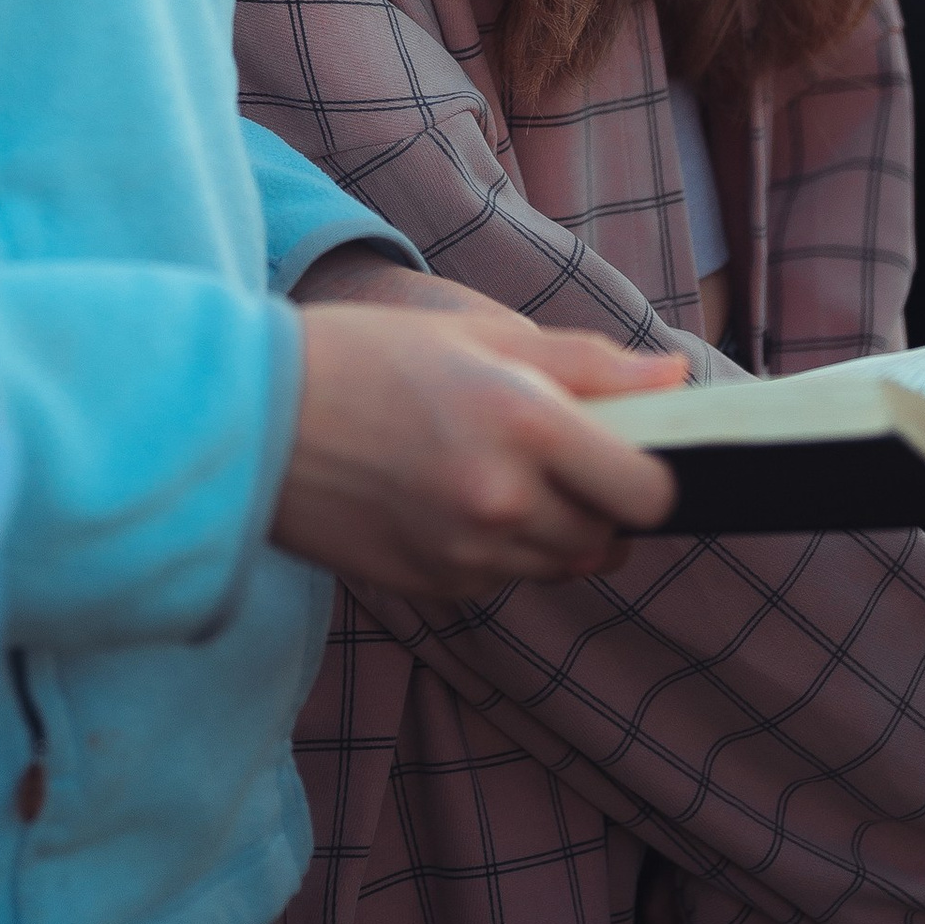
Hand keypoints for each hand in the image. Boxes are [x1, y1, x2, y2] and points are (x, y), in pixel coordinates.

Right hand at [273, 293, 681, 597]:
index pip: (647, 492)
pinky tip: (445, 499)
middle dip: (597, 501)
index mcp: (526, 425)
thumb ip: (587, 365)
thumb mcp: (479, 335)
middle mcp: (505, 502)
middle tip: (553, 455)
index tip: (628, 454)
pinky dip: (496, 551)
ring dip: (550, 530)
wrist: (251, 418)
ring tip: (492, 471)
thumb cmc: (366, 356)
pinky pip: (500, 581)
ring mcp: (467, 555)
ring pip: (558, 566)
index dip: (650, 476)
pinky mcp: (432, 588)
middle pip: (608, 538)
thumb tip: (673, 380)